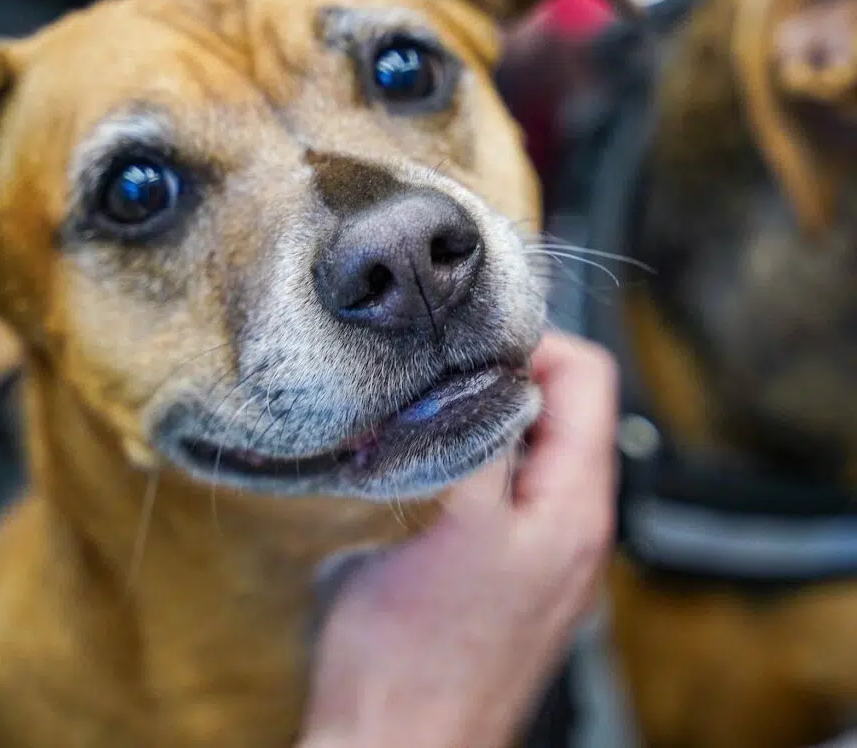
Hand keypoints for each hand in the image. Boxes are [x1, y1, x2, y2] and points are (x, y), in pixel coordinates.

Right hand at [299, 332, 617, 747]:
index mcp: (574, 508)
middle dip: (504, 374)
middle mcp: (575, 526)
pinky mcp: (512, 568)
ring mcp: (546, 550)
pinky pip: (510, 482)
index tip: (471, 341)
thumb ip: (480, 438)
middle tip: (440, 371)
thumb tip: (493, 371)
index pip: (587, 374)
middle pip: (564, 406)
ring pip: (533, 442)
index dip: (531, 341)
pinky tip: (429, 463)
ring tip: (428, 413)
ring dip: (486, 414)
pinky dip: (478, 454)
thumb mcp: (450, 524)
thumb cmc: (409, 656)